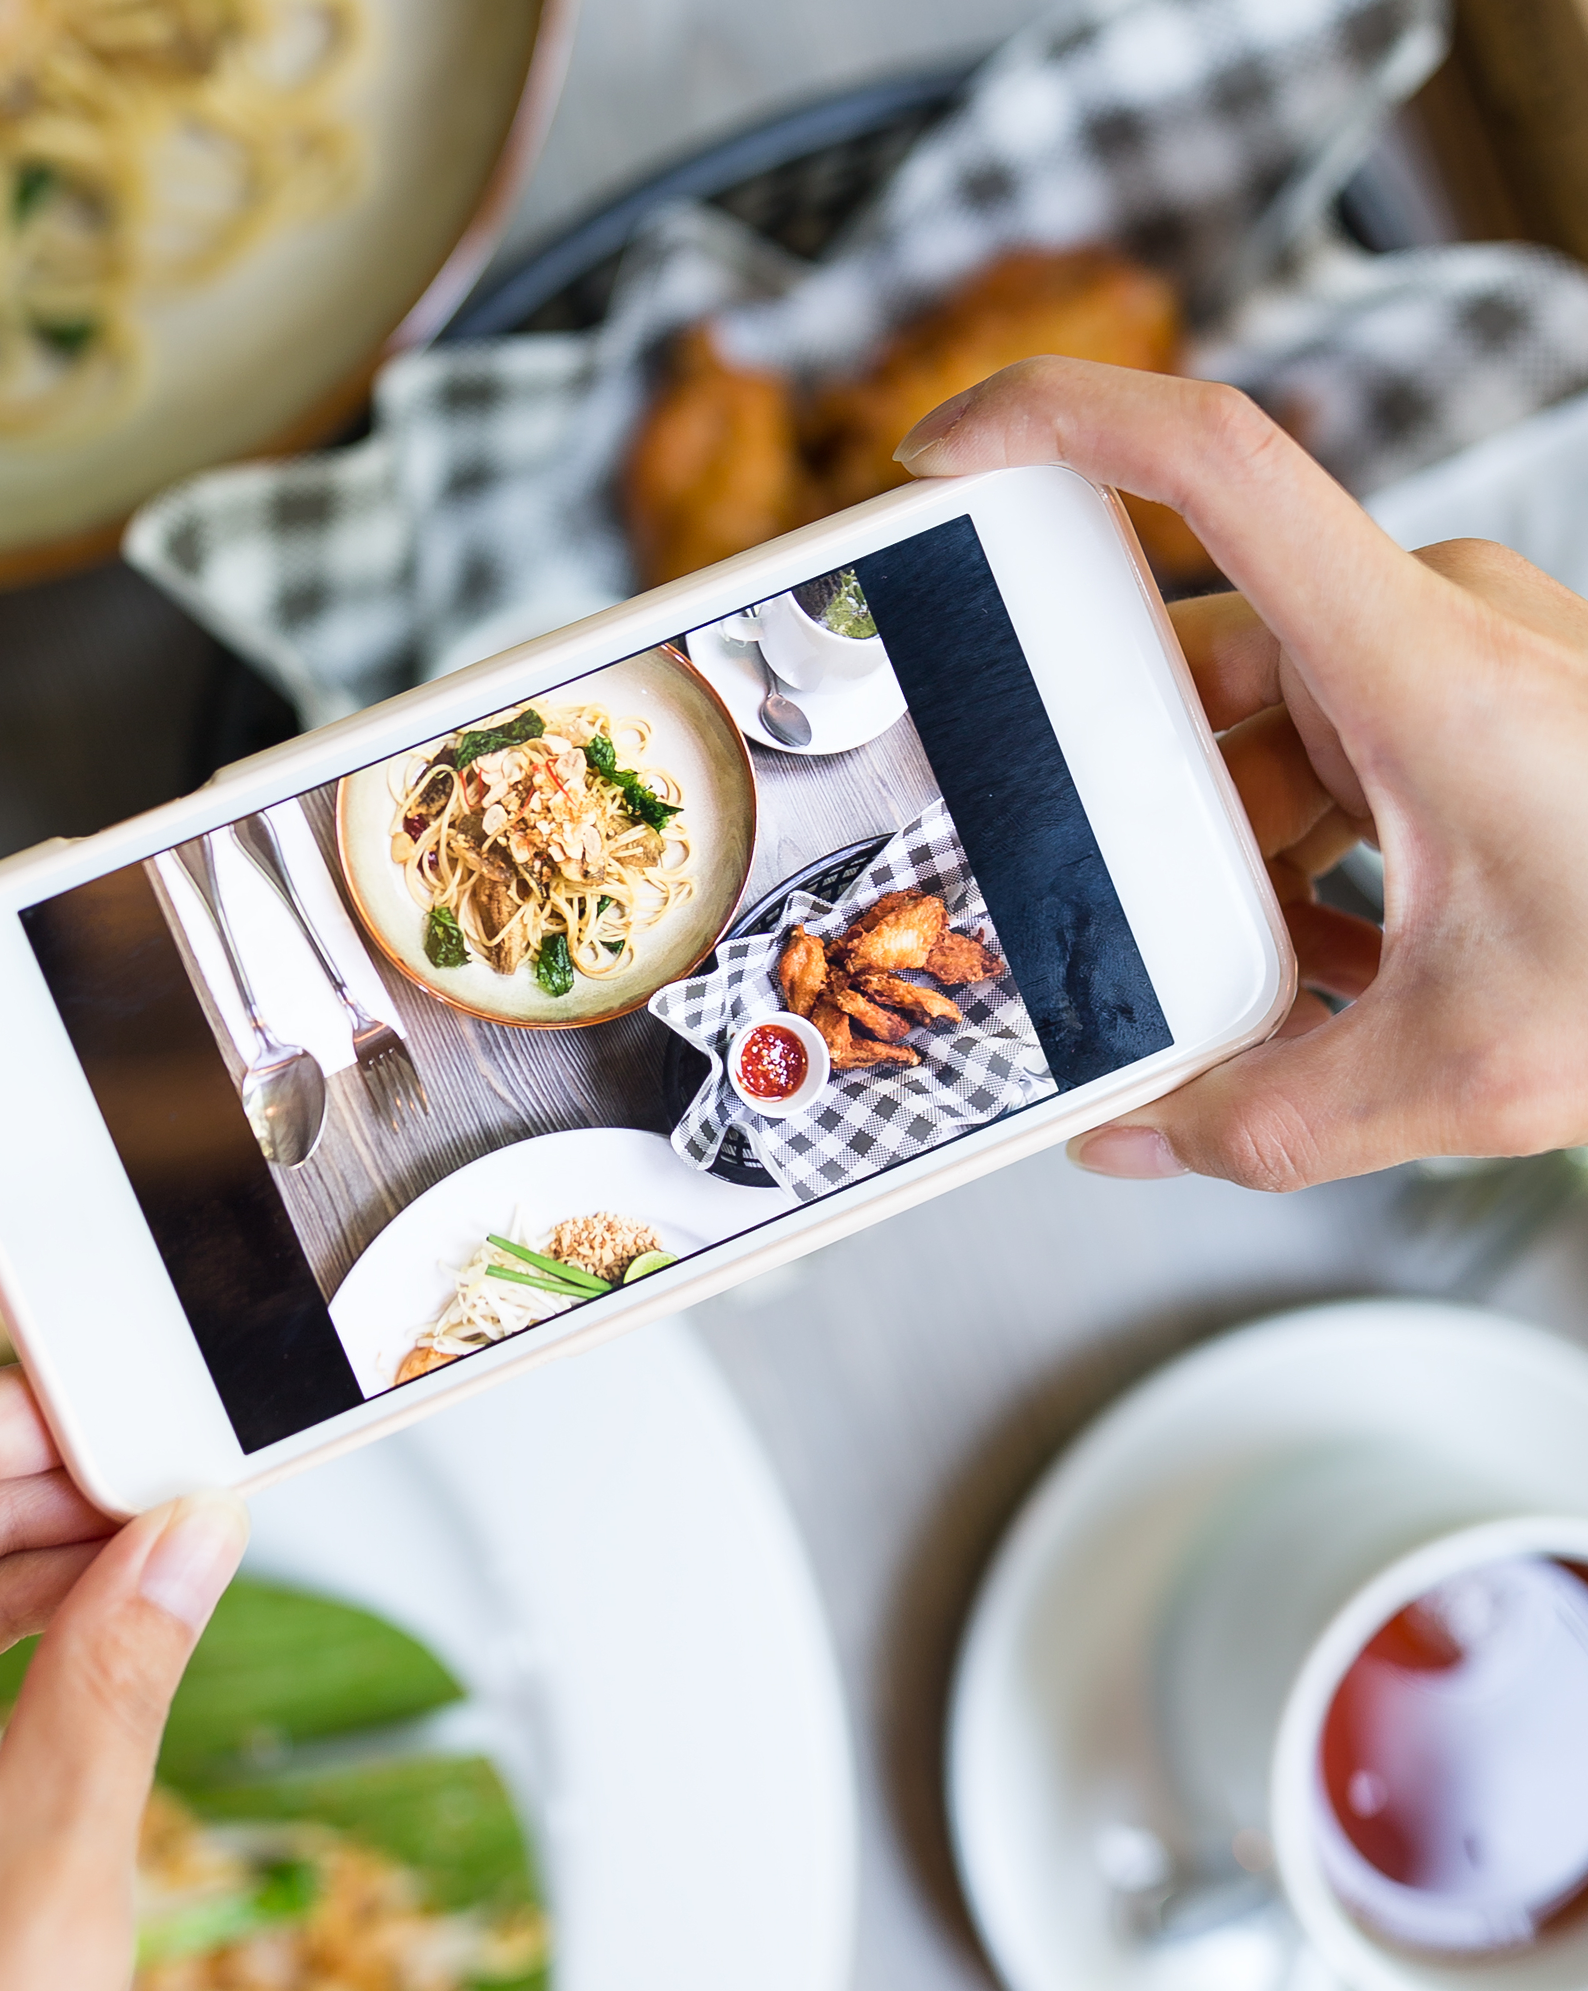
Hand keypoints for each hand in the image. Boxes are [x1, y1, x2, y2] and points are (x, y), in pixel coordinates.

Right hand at [897, 359, 1587, 1188]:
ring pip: (1266, 729)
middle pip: (1199, 672)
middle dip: (1135, 807)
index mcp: (1415, 661)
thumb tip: (1126, 1140)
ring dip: (1233, 852)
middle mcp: (1432, 623)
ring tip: (1247, 981)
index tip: (944, 449)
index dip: (1059, 417)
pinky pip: (1338, 754)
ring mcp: (1459, 659)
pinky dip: (1307, 852)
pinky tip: (1325, 967)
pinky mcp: (1479, 700)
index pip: (1214, 464)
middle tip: (1090, 909)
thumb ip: (1268, 1118)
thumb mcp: (1466, 1068)